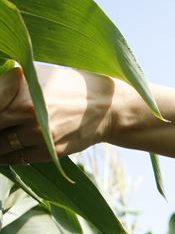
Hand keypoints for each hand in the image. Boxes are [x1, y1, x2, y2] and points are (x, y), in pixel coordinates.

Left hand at [0, 65, 115, 163]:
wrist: (105, 106)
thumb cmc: (66, 84)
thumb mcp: (34, 74)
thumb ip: (8, 84)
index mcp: (20, 87)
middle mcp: (27, 112)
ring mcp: (38, 135)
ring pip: (0, 146)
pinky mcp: (49, 152)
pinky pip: (15, 159)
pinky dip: (3, 157)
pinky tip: (1, 152)